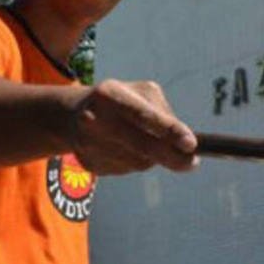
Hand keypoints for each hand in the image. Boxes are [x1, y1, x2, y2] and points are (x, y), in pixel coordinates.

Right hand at [69, 79, 198, 174]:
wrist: (71, 115)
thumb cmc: (119, 101)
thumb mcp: (139, 93)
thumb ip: (163, 113)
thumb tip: (185, 143)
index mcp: (108, 94)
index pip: (144, 116)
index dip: (170, 131)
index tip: (191, 144)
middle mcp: (94, 120)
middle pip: (142, 146)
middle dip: (172, 157)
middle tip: (192, 162)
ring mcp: (89, 144)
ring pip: (138, 162)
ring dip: (153, 158)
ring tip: (144, 141)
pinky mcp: (90, 165)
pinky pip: (126, 170)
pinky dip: (135, 162)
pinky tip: (124, 148)